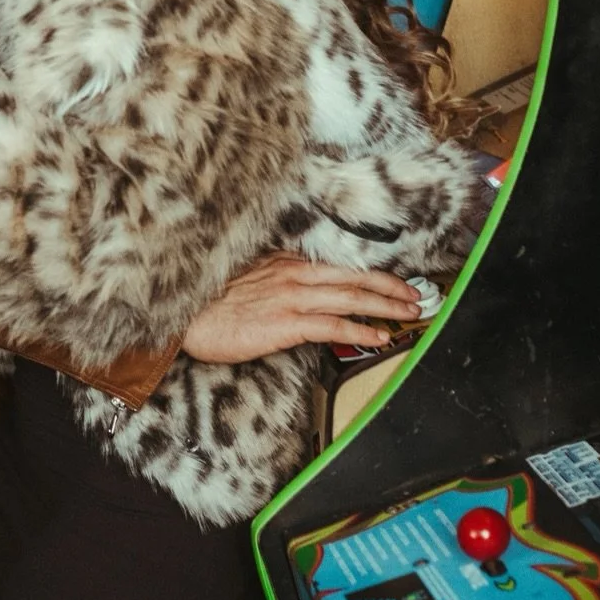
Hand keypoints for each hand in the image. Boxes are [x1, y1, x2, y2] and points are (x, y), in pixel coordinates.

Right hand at [181, 255, 421, 361]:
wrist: (183, 315)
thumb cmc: (208, 302)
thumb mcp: (247, 280)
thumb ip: (276, 280)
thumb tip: (299, 291)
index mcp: (284, 262)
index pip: (338, 264)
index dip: (370, 272)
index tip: (393, 279)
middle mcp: (293, 274)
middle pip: (354, 277)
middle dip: (390, 286)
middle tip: (415, 295)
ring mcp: (291, 297)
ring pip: (351, 297)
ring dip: (385, 306)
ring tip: (407, 313)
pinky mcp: (286, 323)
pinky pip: (333, 326)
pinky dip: (360, 331)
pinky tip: (379, 337)